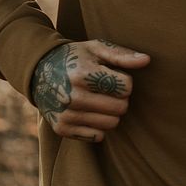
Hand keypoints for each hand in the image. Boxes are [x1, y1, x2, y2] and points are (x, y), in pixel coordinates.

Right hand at [31, 39, 150, 140]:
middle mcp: (72, 96)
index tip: (112, 76)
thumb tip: (146, 60)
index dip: (124, 81)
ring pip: (112, 124)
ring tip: (98, 100)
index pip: (126, 87)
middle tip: (106, 89)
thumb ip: (122, 55)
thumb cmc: (75, 58)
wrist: (38, 71)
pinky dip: (98, 126)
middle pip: (121, 108)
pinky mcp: (62, 128)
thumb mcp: (96, 49)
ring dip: (110, 113)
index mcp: (82, 74)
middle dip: (119, 98)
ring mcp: (66, 114)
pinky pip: (98, 136)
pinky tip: (88, 112)